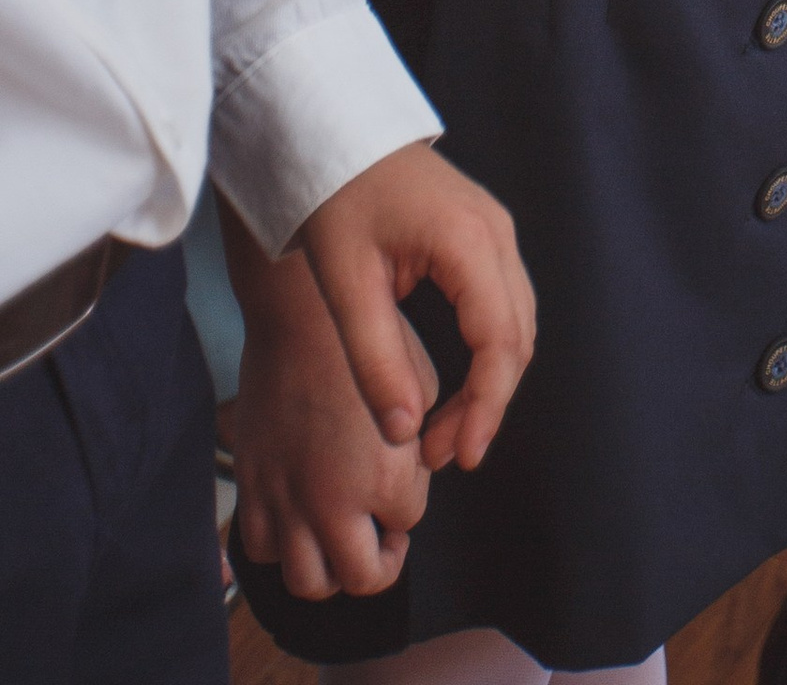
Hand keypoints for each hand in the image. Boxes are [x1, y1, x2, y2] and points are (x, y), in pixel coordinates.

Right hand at [230, 252, 429, 602]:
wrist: (301, 317)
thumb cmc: (369, 342)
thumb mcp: (420, 386)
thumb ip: (420, 442)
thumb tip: (417, 468)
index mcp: (385, 475)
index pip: (410, 518)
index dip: (412, 497)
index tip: (406, 473)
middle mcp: (334, 501)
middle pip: (362, 578)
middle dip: (381, 562)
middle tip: (384, 535)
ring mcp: (288, 500)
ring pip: (308, 581)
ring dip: (330, 568)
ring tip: (341, 533)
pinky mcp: (253, 488)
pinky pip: (263, 549)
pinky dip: (283, 545)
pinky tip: (299, 515)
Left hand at [295, 139, 534, 477]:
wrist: (336, 132)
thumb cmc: (335, 201)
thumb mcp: (346, 286)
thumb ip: (376, 360)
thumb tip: (405, 432)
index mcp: (468, 243)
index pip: (498, 342)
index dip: (485, 406)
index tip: (457, 457)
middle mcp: (496, 234)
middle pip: (516, 337)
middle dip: (486, 403)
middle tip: (440, 455)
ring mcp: (495, 230)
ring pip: (516, 323)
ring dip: (489, 382)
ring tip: (441, 431)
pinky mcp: (482, 234)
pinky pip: (503, 304)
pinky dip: (488, 352)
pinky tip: (454, 384)